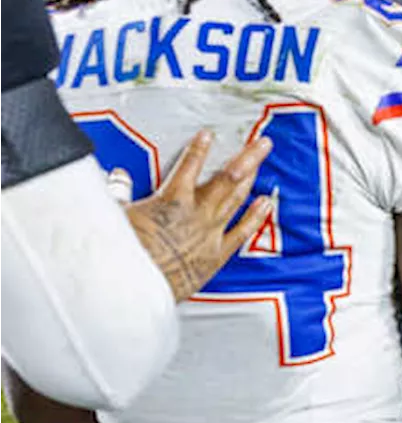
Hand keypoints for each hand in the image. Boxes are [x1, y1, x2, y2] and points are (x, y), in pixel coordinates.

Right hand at [126, 130, 272, 300]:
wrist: (135, 288)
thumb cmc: (124, 253)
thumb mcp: (115, 215)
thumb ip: (120, 191)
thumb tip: (117, 175)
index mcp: (171, 199)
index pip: (189, 165)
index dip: (200, 148)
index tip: (209, 134)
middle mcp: (197, 211)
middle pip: (228, 177)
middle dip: (247, 157)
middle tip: (262, 142)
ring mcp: (210, 232)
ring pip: (237, 198)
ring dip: (252, 178)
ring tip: (264, 161)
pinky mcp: (216, 255)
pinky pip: (242, 232)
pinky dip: (255, 217)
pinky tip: (266, 203)